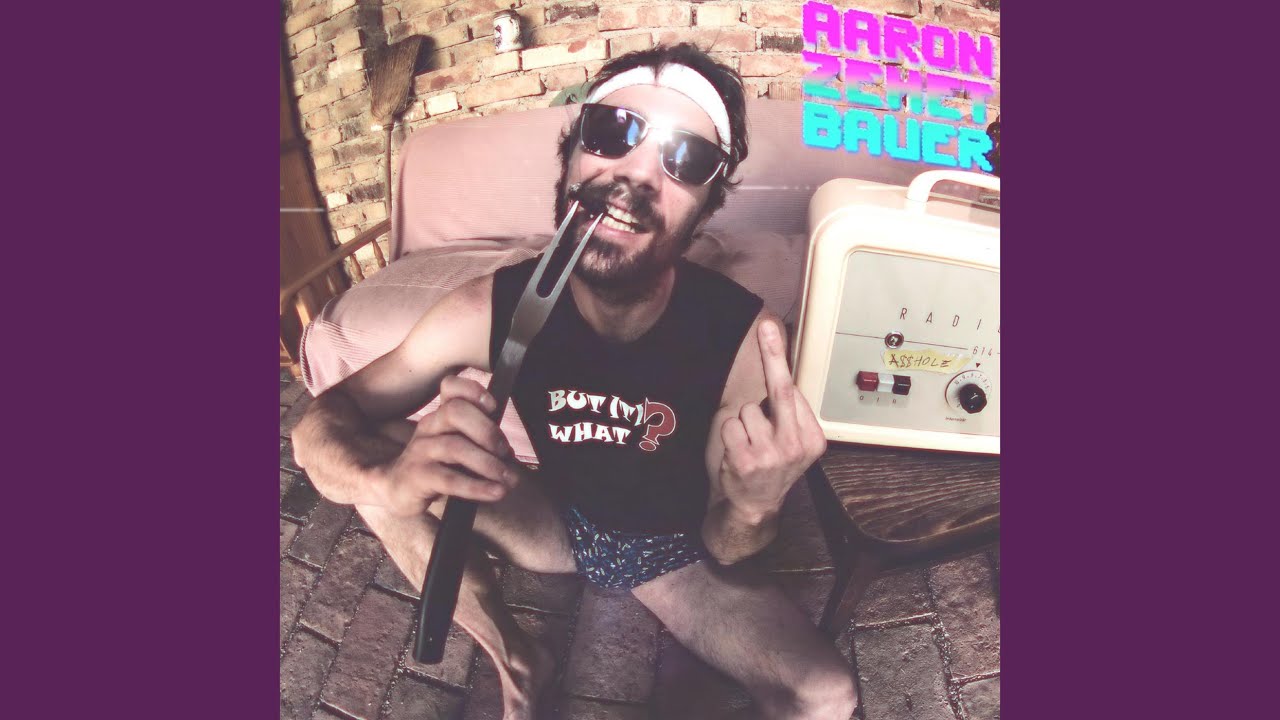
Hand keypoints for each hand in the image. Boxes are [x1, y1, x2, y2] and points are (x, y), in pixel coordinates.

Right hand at [377, 374, 520, 516]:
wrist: (397, 489)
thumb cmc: (436, 465)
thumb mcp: (457, 447)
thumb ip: (481, 444)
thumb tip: (509, 454)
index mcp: (441, 415)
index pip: (450, 387)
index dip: (473, 391)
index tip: (493, 406)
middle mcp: (429, 426)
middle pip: (455, 412)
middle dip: (486, 430)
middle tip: (505, 452)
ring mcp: (420, 450)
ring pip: (455, 447)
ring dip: (488, 464)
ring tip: (508, 479)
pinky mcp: (417, 476)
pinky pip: (450, 479)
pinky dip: (477, 487)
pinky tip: (495, 492)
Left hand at [718, 319, 826, 520]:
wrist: (755, 506)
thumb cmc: (772, 465)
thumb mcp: (793, 442)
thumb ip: (791, 411)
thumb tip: (782, 368)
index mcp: (812, 438)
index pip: (794, 391)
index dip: (778, 360)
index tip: (771, 330)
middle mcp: (796, 445)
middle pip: (781, 389)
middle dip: (772, 355)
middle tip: (766, 326)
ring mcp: (772, 455)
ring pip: (748, 410)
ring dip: (742, 422)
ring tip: (748, 443)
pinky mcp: (747, 461)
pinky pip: (731, 425)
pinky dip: (729, 434)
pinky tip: (736, 452)